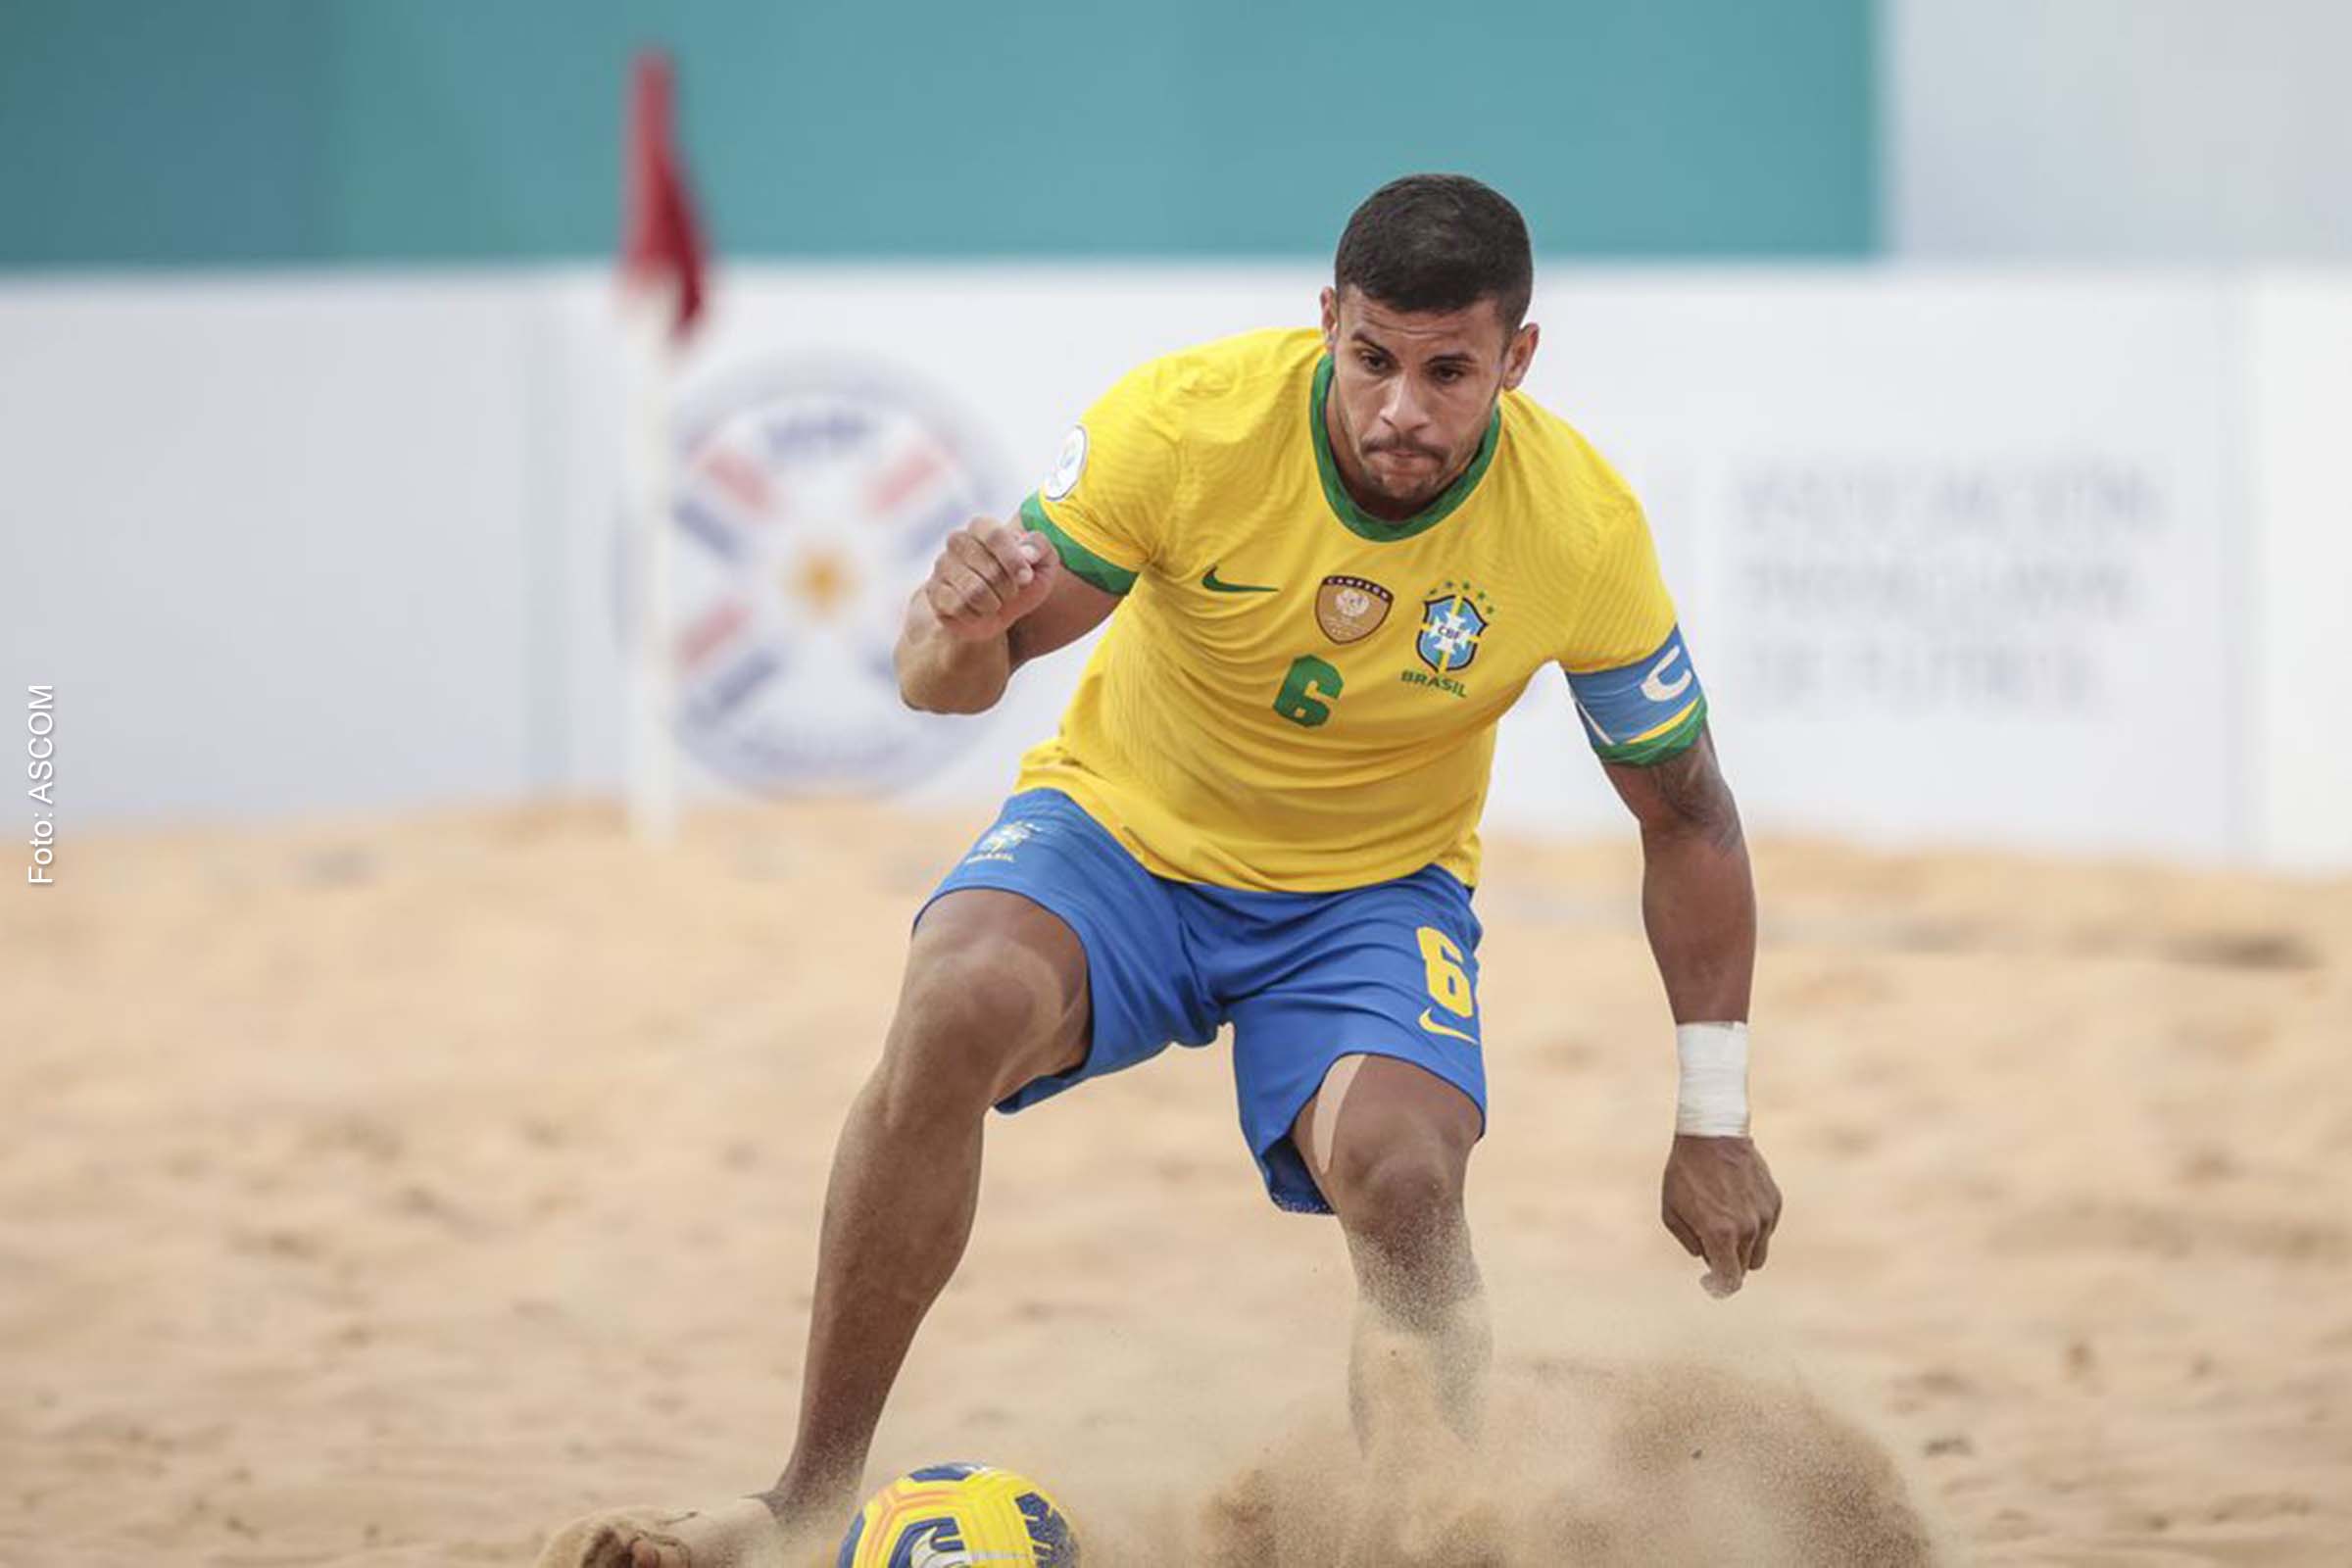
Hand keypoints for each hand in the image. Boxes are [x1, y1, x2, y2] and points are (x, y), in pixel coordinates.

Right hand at [922, 517, 1058, 641]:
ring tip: (995, 602)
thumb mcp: (1043, 564)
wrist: (998, 612)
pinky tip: (978, 612)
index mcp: (982, 527)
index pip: (994, 534)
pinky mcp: (934, 592)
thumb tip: (1026, 553)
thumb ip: (1041, 547)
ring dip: (993, 603)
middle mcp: (957, 541)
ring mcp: (942, 566)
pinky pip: (958, 607)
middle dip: (1007, 588)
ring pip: (973, 591)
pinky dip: (977, 616)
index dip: (1013, 560)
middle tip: (1010, 592)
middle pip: (988, 568)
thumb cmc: (1020, 583)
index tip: (1026, 578)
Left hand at [1661, 1133, 1780, 1296]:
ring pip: (1759, 1251)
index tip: (1711, 1282)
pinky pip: (1767, 1229)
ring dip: (1743, 1248)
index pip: (1729, 1279)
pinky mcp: (1774, 1201)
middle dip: (1729, 1264)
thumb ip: (1690, 1241)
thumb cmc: (1686, 1172)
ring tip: (1724, 1225)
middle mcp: (1747, 1229)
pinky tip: (1736, 1205)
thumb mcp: (1672, 1210)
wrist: (1712, 1134)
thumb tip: (1706, 1259)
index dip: (1720, 1286)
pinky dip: (1754, 1227)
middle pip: (1745, 1268)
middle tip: (1713, 1249)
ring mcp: (1764, 1215)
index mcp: (1720, 1234)